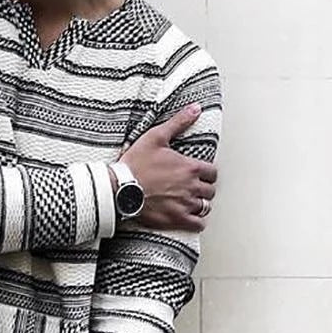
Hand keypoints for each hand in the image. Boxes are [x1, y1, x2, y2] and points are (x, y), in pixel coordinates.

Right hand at [115, 103, 217, 232]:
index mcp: (189, 167)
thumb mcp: (156, 137)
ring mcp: (184, 204)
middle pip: (210, 191)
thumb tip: (196, 108)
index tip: (198, 175)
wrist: (119, 188)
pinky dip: (197, 222)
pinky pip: (197, 224)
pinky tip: (190, 218)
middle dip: (204, 189)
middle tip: (194, 188)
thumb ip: (178, 122)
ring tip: (191, 202)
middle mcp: (191, 187)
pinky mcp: (175, 219)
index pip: (212, 173)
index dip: (206, 174)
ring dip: (200, 204)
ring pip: (205, 207)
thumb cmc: (135, 163)